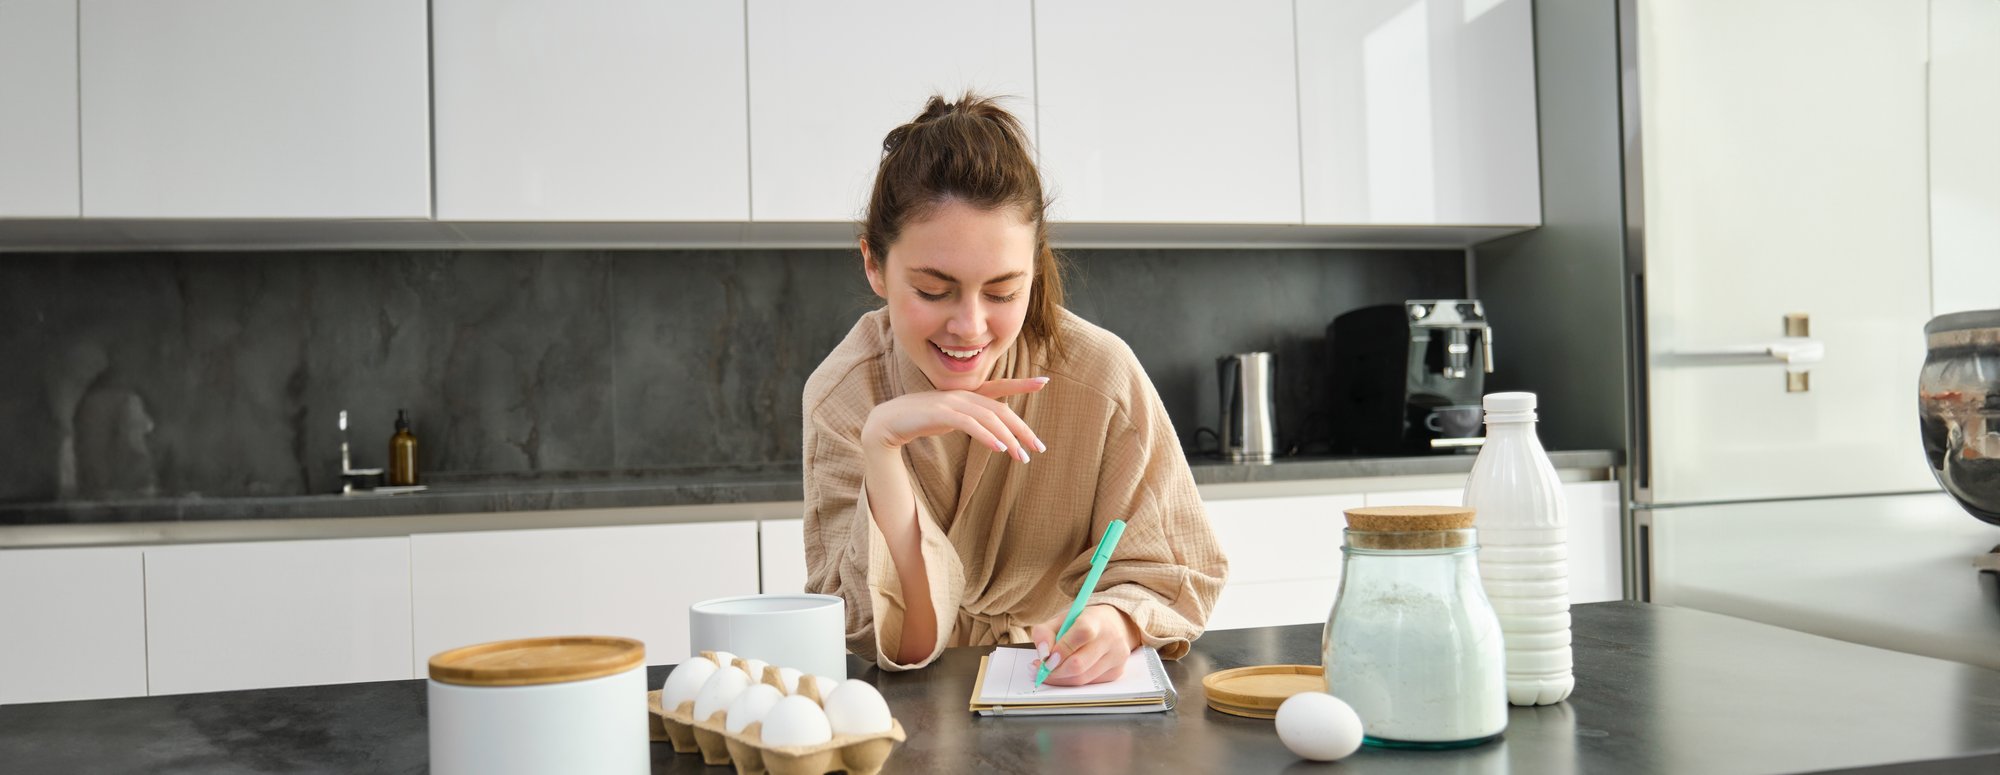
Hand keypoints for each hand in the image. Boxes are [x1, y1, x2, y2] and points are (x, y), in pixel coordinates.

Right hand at [860, 377, 1048, 461]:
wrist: (886, 423)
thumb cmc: (920, 421)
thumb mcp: (950, 418)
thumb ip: (970, 419)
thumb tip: (991, 431)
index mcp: (966, 395)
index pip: (999, 387)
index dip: (1022, 384)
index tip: (1045, 382)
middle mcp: (962, 395)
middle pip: (1000, 410)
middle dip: (1022, 429)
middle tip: (1039, 448)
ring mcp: (950, 402)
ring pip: (988, 418)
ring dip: (1008, 438)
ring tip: (1022, 456)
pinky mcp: (939, 413)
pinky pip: (969, 424)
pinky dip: (987, 436)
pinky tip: (999, 448)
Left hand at [1030, 605, 1140, 685]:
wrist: (1112, 624)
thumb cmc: (1082, 621)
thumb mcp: (1061, 619)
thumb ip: (1044, 632)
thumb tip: (1043, 655)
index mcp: (1097, 619)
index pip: (1082, 633)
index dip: (1061, 649)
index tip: (1045, 657)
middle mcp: (1111, 638)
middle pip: (1079, 664)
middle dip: (1055, 671)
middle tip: (1041, 668)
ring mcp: (1116, 657)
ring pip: (1082, 678)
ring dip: (1061, 678)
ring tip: (1050, 670)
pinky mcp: (1116, 672)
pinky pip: (1088, 683)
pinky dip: (1072, 681)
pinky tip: (1066, 672)